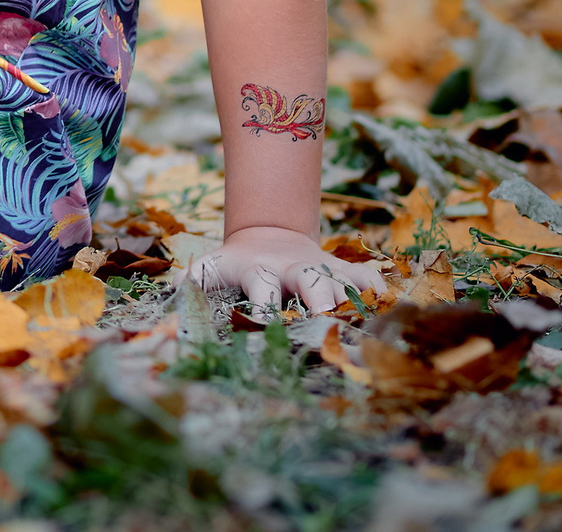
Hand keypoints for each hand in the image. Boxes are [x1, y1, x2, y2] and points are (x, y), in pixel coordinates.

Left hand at [183, 224, 384, 315]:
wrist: (268, 234)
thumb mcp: (209, 267)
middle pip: (311, 284)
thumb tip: (166, 297)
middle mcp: (293, 270)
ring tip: (372, 325)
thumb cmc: (234, 263)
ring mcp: (320, 268)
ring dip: (356, 301)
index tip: (271, 328)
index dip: (266, 309)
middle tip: (330, 325)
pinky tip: (395, 309)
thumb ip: (190, 281)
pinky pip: (367, 278)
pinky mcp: (342, 271)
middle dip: (321, 303)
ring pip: (343, 281)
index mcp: (259, 272)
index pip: (263, 290)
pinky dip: (381, 291)